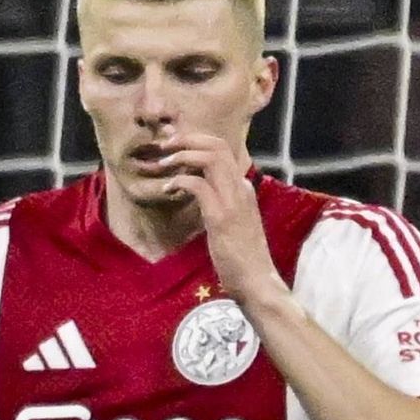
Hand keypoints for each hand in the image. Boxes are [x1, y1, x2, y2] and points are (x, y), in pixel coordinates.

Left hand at [143, 129, 280, 306]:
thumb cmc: (242, 256)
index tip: (174, 146)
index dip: (196, 141)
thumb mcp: (233, 220)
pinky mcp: (221, 217)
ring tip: (164, 164)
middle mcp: (241, 188)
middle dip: (187, 139)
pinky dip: (179, 181)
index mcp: (243, 188)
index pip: (222, 149)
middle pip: (216, 145)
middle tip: (164, 146)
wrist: (256, 280)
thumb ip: (222, 201)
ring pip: (209, 158)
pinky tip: (167, 190)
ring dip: (182, 155)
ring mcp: (233, 201)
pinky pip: (198, 185)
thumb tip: (201, 189)